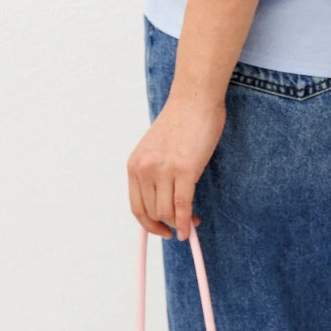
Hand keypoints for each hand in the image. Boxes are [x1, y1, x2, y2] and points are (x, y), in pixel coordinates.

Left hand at [127, 89, 224, 239]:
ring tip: (193, 221)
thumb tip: (164, 205)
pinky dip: (186, 222)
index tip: (162, 230)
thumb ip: (155, 174)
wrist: (194, 101)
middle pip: (152, 213)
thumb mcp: (156, 150)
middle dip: (168, 224)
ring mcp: (163, 170)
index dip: (149, 224)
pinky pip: (182, 206)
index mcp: (135, 165)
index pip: (136, 207)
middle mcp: (144, 169)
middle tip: (184, 225)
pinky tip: (191, 228)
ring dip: (180, 223)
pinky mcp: (184, 170)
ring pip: (167, 212)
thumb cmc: (181, 122)